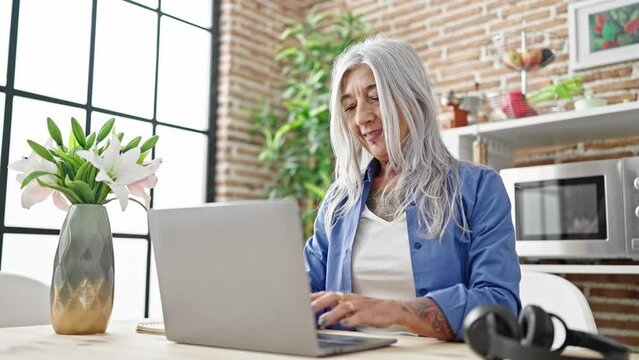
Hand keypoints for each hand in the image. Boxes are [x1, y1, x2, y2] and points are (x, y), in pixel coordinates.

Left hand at [310, 291, 454, 339]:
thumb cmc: (368, 309)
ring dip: (333, 314)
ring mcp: (361, 306)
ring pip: (345, 307)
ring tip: (323, 321)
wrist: (393, 310)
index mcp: (345, 296)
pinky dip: (352, 320)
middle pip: (333, 296)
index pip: (326, 293)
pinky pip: (360, 317)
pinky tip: (345, 324)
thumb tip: (316, 315)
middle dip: (320, 302)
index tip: (300, 300)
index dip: (313, 296)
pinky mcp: (370, 314)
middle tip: (308, 309)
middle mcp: (351, 298)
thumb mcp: (350, 307)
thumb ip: (334, 310)